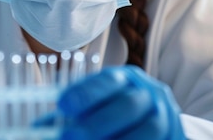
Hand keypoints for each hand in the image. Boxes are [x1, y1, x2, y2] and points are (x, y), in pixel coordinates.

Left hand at [57, 65, 185, 139]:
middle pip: (128, 105)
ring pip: (148, 130)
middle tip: (68, 135)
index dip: (86, 93)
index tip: (62, 104)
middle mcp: (150, 94)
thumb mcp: (93, 108)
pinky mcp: (176, 136)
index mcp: (126, 79)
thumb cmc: (114, 116)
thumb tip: (37, 130)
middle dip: (98, 123)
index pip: (108, 81)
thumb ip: (69, 117)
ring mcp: (167, 117)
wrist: (155, 127)